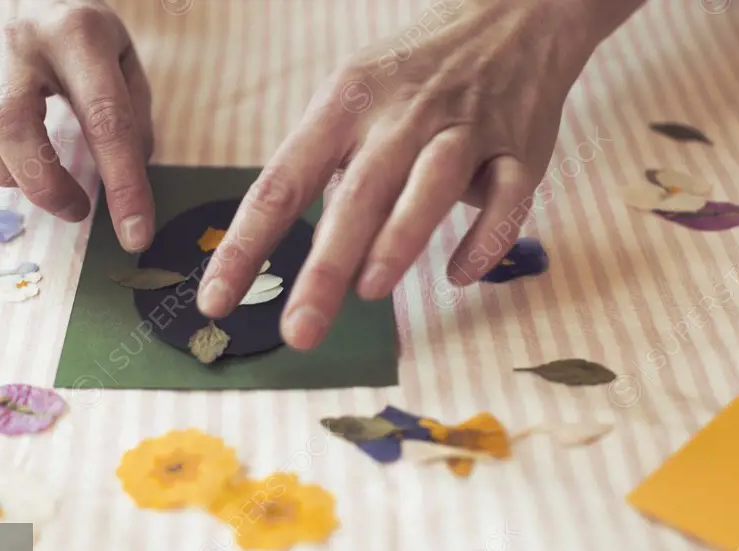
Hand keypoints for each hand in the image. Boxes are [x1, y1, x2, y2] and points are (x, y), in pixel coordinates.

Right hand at [0, 0, 154, 251]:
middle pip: (9, 121)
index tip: (135, 235)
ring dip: (2, 172)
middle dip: (44, 184)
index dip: (122, 184)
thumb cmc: (89, 45)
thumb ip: (133, 123)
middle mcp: (20, 38)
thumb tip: (124, 191)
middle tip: (74, 208)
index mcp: (79, 33)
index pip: (104, 119)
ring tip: (32, 175)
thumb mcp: (127, 68)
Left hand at [197, 0, 609, 348]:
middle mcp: (399, 115)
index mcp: (342, 105)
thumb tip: (306, 255)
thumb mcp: (352, 99)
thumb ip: (329, 171)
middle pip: (356, 194)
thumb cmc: (412, 73)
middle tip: (299, 331)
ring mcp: (464, 128)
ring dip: (398, 240)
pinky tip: (461, 275)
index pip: (281, 183)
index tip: (218, 300)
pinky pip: (507, 198)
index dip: (246, 245)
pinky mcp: (520, 147)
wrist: (512, 15)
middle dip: (324, 268)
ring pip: (430, 187)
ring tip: (369, 291)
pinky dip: (487, 239)